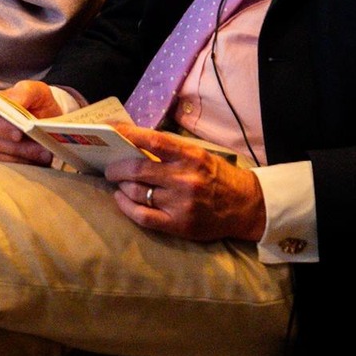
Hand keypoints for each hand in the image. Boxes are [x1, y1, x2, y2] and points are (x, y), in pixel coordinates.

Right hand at [0, 80, 63, 165]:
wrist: (44, 119)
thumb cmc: (37, 103)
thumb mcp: (36, 91)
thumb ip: (25, 92)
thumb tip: (15, 102)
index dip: (2, 127)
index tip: (19, 135)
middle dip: (19, 148)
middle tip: (43, 151)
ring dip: (22, 159)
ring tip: (44, 157)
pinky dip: (19, 167)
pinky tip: (35, 164)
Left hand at [107, 128, 266, 241]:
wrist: (245, 206)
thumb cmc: (218, 177)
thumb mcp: (200, 155)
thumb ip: (171, 152)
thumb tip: (135, 144)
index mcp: (191, 157)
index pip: (153, 141)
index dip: (128, 134)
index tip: (110, 130)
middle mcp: (184, 179)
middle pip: (138, 169)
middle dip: (116, 167)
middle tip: (110, 167)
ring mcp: (180, 204)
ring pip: (136, 192)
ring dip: (121, 186)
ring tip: (117, 182)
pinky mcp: (178, 225)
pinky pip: (142, 216)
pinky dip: (126, 207)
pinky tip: (121, 199)